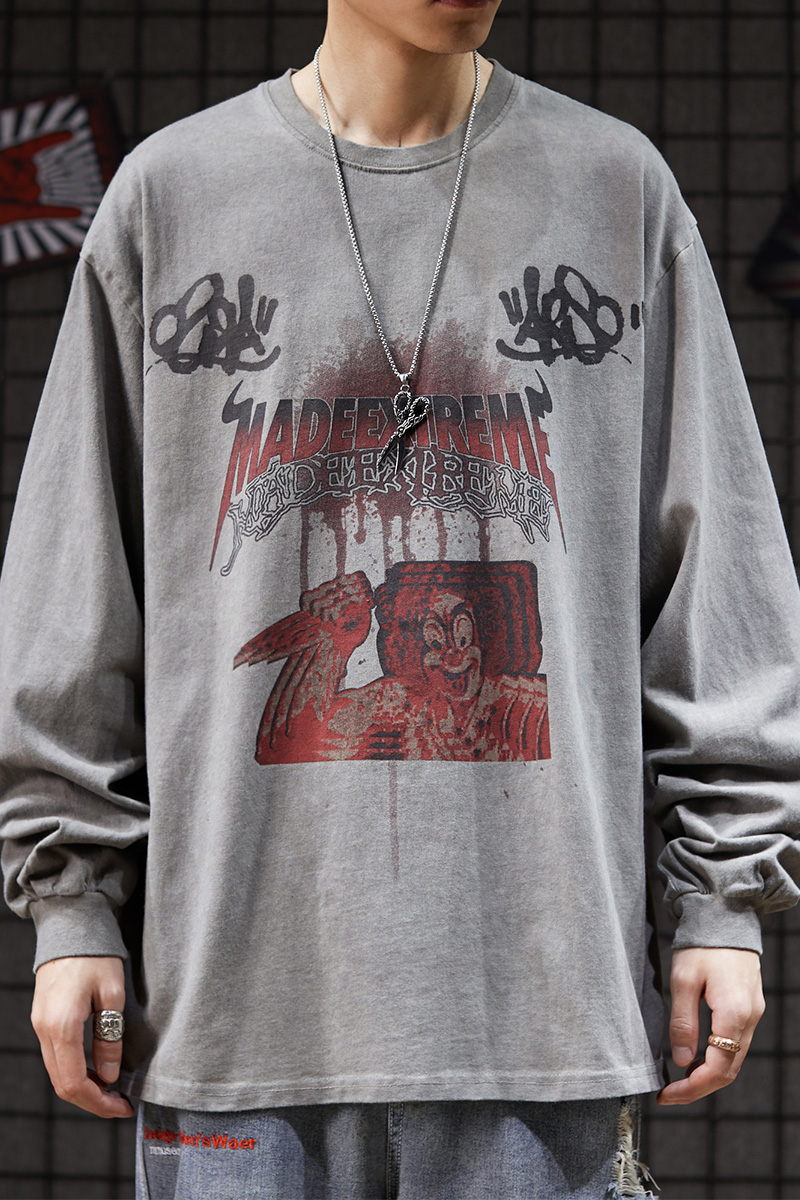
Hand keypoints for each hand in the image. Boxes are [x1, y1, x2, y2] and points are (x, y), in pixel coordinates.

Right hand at [31, 955, 134, 1118]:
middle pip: (63, 1084)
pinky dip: (75, 1071)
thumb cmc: (95, 955)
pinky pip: (56, 1057)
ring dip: (83, 1087)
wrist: (70, 926)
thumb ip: (110, 1036)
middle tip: (121, 1103)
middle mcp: (45, 1030)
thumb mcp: (112, 993)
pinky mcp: (42, 1019)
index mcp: (62, 1026)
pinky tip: (97, 1069)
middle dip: (92, 1100)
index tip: (123, 1106)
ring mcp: (40, 1025)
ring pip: (57, 1073)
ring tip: (113, 1088)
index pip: (75, 1083)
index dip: (99, 1102)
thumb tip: (111, 1075)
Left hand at [657, 946, 765, 1105]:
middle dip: (699, 1087)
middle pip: (729, 1071)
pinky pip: (736, 1043)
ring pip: (734, 1059)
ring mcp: (753, 1013)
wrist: (725, 915)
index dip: (692, 1088)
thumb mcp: (683, 980)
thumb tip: (681, 1061)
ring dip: (708, 1074)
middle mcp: (750, 1018)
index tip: (667, 1094)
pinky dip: (717, 1057)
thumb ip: (683, 1022)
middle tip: (670, 1093)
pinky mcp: (750, 1006)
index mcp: (734, 1014)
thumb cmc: (702, 944)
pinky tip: (697, 1056)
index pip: (718, 1069)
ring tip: (679, 1079)